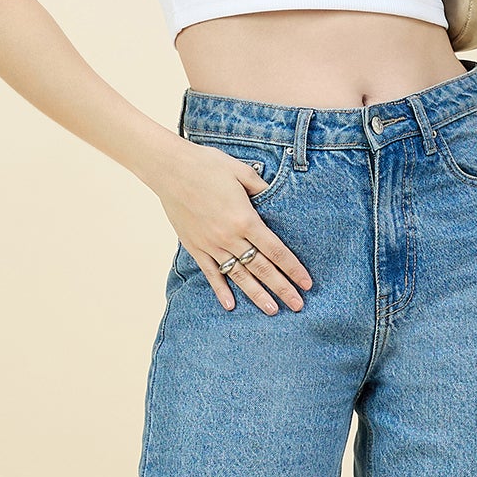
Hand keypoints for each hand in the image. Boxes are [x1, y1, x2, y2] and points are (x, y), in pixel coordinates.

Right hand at [156, 141, 312, 313]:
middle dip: (282, 288)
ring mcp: (211, 245)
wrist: (169, 169)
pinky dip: (221, 290)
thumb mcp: (241, 171)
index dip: (293, 269)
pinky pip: (211, 273)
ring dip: (257, 295)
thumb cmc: (206, 165)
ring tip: (272, 310)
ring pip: (240, 276)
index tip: (306, 283)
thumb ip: (261, 187)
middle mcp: (230, 237)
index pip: (276, 251)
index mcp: (246, 219)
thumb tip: (275, 196)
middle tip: (298, 305)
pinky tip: (230, 305)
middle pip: (262, 269)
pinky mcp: (195, 247)